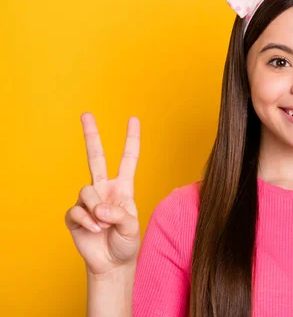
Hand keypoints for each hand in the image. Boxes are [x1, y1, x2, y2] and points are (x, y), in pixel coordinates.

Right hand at [65, 112, 140, 275]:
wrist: (112, 264)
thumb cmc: (126, 243)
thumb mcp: (132, 227)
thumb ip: (120, 215)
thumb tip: (100, 208)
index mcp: (123, 188)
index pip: (128, 159)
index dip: (132, 139)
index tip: (133, 119)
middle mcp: (104, 189)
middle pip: (95, 157)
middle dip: (91, 135)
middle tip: (86, 114)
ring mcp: (88, 201)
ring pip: (86, 191)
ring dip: (97, 210)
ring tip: (104, 226)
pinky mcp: (75, 215)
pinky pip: (77, 210)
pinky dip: (87, 221)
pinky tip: (94, 230)